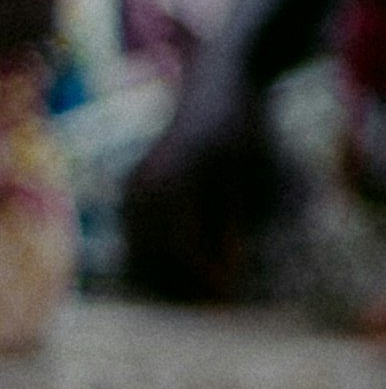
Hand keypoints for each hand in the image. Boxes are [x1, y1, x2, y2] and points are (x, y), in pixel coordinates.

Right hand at [121, 104, 285, 301]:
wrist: (218, 87)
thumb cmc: (242, 128)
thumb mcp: (248, 171)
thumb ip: (232, 218)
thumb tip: (227, 265)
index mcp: (170, 185)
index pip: (179, 250)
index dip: (203, 278)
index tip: (230, 295)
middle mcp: (142, 190)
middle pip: (152, 258)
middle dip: (184, 285)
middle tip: (220, 302)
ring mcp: (133, 191)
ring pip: (139, 252)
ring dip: (169, 276)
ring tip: (208, 289)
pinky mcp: (133, 194)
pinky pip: (137, 239)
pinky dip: (158, 258)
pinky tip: (188, 268)